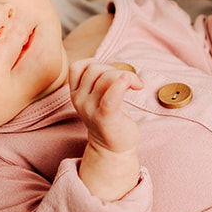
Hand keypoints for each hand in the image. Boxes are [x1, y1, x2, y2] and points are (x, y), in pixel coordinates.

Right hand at [69, 59, 141, 199]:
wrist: (113, 149)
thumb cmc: (109, 118)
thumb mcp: (97, 96)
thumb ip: (99, 79)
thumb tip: (113, 66)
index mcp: (76, 93)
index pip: (78, 66)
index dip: (95, 62)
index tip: (111, 73)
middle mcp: (80, 100)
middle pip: (95, 69)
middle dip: (115, 69)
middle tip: (129, 81)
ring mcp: (91, 110)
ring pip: (106, 78)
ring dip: (126, 75)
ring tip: (136, 84)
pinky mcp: (106, 118)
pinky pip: (111, 96)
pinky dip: (122, 85)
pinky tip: (135, 85)